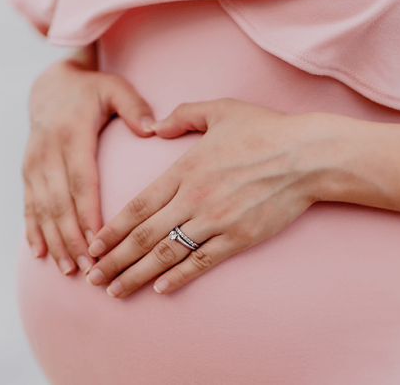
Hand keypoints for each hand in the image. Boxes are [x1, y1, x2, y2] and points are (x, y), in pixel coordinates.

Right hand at [22, 56, 155, 274]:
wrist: (50, 85)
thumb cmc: (91, 90)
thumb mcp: (115, 88)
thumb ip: (134, 107)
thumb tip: (153, 129)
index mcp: (72, 135)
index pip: (81, 181)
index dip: (87, 212)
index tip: (98, 240)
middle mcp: (48, 153)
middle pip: (60, 203)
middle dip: (73, 238)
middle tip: (90, 268)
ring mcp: (34, 165)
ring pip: (42, 209)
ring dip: (55, 241)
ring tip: (70, 269)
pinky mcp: (28, 173)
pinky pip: (28, 206)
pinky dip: (33, 231)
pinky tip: (40, 255)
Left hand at [84, 98, 323, 296]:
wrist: (308, 156)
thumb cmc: (265, 130)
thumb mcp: (221, 110)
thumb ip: (183, 115)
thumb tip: (155, 125)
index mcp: (184, 170)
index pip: (138, 206)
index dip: (112, 229)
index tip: (93, 245)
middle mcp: (194, 199)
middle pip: (144, 236)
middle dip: (114, 260)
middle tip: (91, 278)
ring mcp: (216, 221)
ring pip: (167, 254)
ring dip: (137, 275)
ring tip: (115, 290)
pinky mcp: (239, 238)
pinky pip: (202, 262)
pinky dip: (179, 277)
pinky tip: (161, 289)